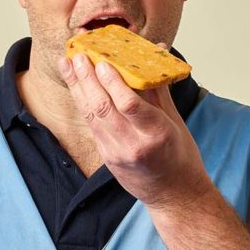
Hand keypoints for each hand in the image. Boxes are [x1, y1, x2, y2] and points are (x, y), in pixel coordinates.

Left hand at [58, 52, 214, 209]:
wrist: (174, 196)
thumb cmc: (181, 157)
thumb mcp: (175, 121)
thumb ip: (158, 89)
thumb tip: (154, 53)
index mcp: (156, 133)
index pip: (129, 104)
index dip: (111, 81)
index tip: (101, 61)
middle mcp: (133, 145)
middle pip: (103, 107)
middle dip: (87, 78)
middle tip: (78, 55)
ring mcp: (116, 153)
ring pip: (91, 115)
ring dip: (77, 87)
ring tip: (68, 64)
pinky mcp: (106, 157)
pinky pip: (92, 125)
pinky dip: (83, 103)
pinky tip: (76, 86)